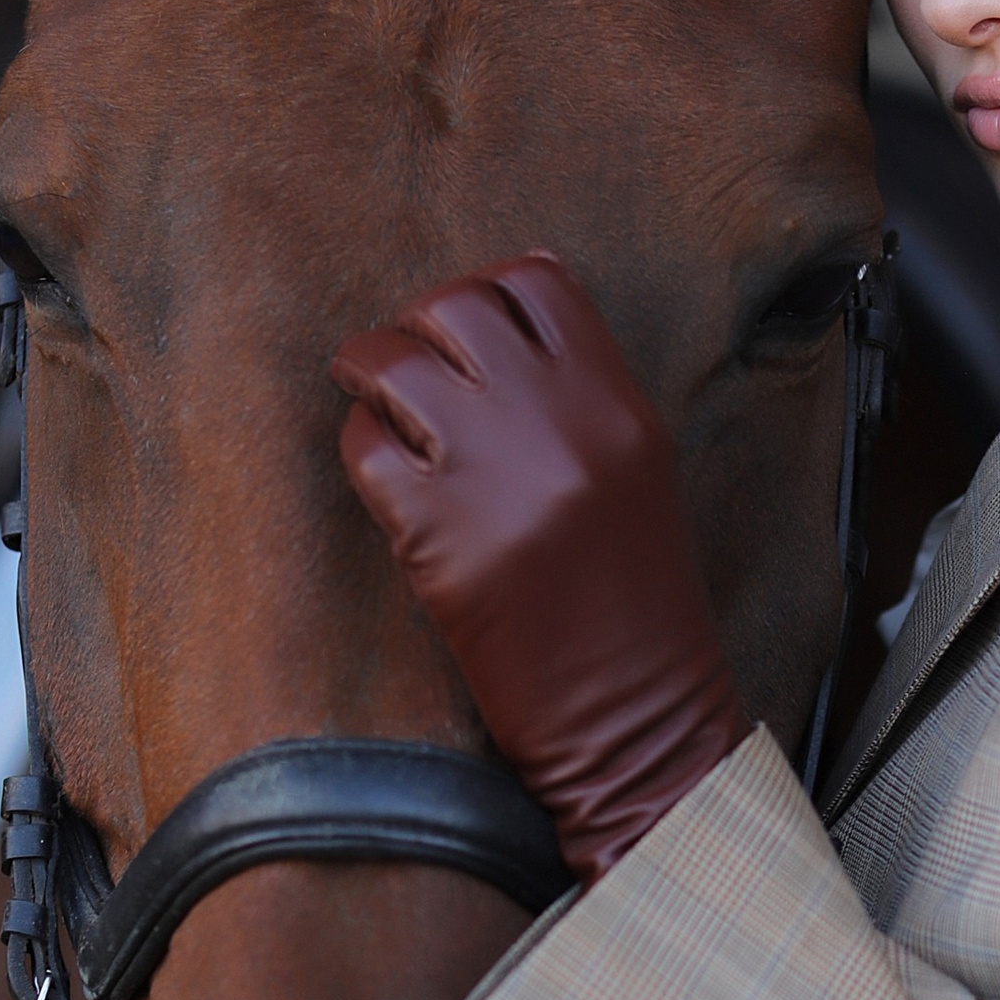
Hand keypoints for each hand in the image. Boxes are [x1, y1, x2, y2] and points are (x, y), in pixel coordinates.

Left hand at [332, 254, 751, 887]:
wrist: (636, 717)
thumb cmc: (637, 606)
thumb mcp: (636, 473)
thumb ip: (584, 393)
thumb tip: (518, 300)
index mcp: (616, 404)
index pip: (535, 283)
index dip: (485, 292)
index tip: (465, 333)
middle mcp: (557, 422)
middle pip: (454, 307)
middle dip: (415, 329)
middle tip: (405, 368)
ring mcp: (493, 474)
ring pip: (392, 363)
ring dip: (369, 376)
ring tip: (373, 406)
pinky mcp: (436, 535)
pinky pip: (365, 448)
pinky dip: (361, 452)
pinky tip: (385, 482)